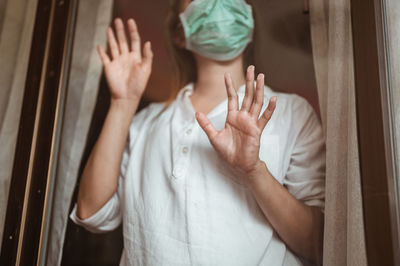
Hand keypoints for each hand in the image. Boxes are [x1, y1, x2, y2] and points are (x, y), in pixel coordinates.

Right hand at [97, 18, 152, 104]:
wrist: (127, 97)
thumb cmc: (138, 85)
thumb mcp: (146, 70)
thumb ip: (147, 56)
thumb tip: (148, 42)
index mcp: (136, 58)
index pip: (134, 41)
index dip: (133, 31)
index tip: (130, 21)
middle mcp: (126, 58)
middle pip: (123, 41)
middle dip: (121, 30)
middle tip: (118, 20)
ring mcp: (117, 62)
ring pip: (113, 46)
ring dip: (111, 37)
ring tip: (109, 27)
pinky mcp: (109, 68)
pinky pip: (105, 57)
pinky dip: (102, 51)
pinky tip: (100, 45)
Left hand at [196, 66, 276, 183]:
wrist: (238, 164)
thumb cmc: (227, 151)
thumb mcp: (214, 137)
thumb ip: (206, 125)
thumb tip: (196, 113)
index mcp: (232, 117)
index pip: (232, 97)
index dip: (230, 86)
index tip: (227, 74)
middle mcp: (243, 117)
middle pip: (247, 95)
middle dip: (249, 81)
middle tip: (251, 67)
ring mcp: (251, 122)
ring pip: (256, 102)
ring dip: (259, 89)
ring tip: (261, 76)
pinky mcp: (257, 130)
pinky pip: (265, 118)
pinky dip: (269, 109)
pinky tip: (273, 99)